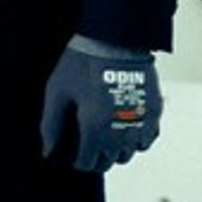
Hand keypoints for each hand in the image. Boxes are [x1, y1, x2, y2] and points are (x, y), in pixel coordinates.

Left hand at [38, 35, 160, 172]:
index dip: (79, 159)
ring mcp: (139, 122)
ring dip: (117, 149)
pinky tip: (126, 126)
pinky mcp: (153, 111)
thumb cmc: (83, 61)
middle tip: (90, 141)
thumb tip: (48, 150)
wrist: (115, 37)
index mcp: (94, 128)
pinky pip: (147, 139)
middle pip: (109, 161)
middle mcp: (119, 131)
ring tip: (107, 133)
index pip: (88, 163)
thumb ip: (51, 124)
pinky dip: (137, 138)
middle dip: (97, 155)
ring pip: (129, 153)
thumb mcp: (58, 90)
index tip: (76, 151)